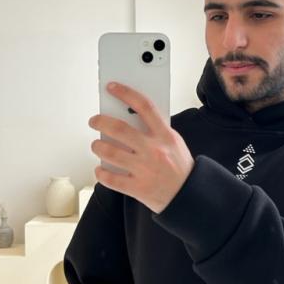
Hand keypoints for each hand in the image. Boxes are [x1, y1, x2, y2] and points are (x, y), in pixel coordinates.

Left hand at [89, 82, 193, 213]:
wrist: (190, 195)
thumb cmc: (180, 168)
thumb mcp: (174, 143)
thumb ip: (155, 130)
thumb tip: (128, 118)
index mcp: (165, 136)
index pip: (144, 106)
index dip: (125, 93)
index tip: (112, 87)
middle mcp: (153, 150)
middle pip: (120, 128)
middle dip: (100, 121)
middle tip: (94, 120)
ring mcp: (145, 170)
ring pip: (110, 153)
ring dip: (98, 146)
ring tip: (97, 145)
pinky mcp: (138, 188)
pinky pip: (111, 179)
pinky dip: (101, 173)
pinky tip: (100, 169)